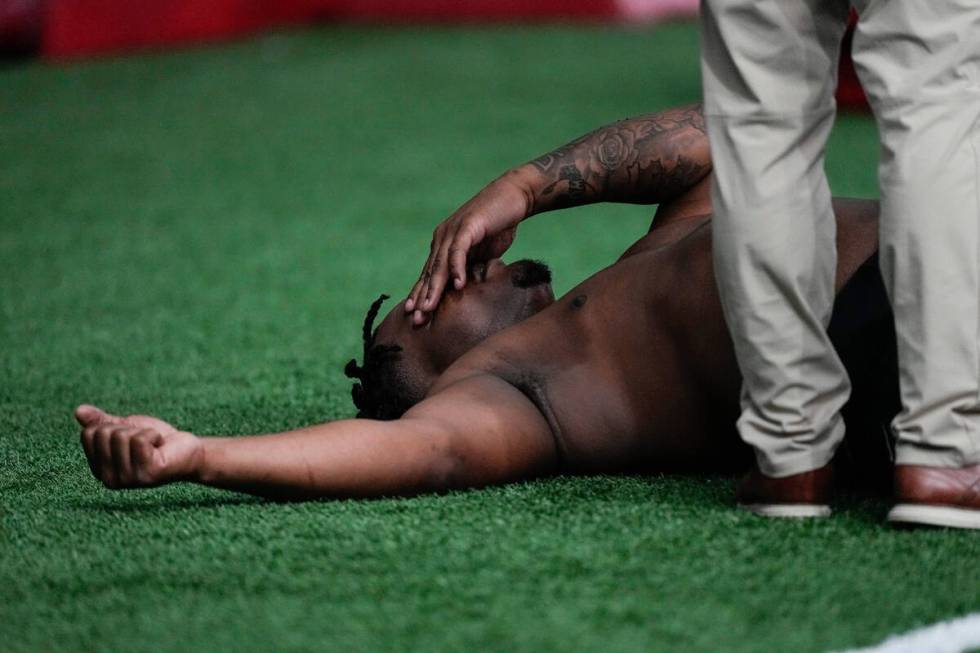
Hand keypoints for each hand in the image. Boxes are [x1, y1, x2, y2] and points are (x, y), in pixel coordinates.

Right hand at [75, 404, 202, 488]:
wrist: (188, 450)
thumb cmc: (157, 440)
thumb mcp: (126, 428)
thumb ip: (102, 422)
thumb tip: (78, 410)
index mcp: (99, 469)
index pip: (88, 434)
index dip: (112, 426)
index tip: (129, 436)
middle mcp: (109, 479)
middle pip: (103, 434)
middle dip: (127, 429)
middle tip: (144, 441)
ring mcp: (128, 479)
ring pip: (121, 436)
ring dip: (142, 432)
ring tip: (154, 445)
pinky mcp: (147, 473)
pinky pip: (140, 439)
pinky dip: (153, 435)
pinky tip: (161, 447)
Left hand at [405, 174, 530, 323]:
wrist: (515, 197)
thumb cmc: (499, 226)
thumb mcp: (481, 254)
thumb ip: (469, 269)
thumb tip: (462, 292)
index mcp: (443, 245)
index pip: (429, 275)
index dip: (422, 296)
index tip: (415, 317)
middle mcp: (443, 238)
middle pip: (430, 273)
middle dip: (422, 297)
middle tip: (416, 320)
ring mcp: (453, 231)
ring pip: (440, 265)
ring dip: (434, 288)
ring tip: (428, 308)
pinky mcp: (467, 226)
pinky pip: (459, 251)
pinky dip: (457, 268)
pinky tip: (457, 285)